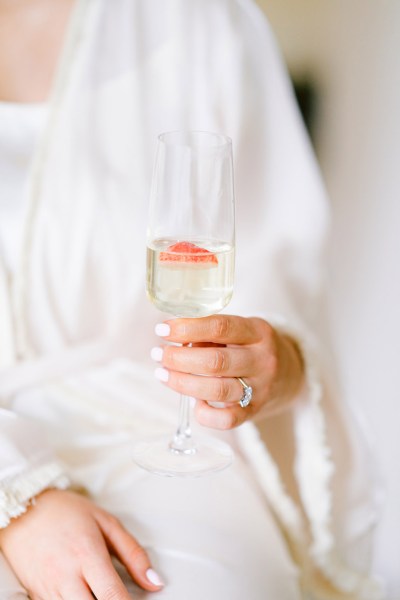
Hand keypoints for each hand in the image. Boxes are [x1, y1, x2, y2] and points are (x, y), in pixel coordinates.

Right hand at [0, 489, 163, 598]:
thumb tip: (154, 580)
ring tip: (100, 592)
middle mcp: (67, 576)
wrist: (24, 509)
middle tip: (118, 595)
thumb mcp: (106, 522)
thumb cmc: (65, 511)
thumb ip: (133, 553)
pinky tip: (83, 594)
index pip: (113, 596)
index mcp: (87, 555)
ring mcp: (49, 588)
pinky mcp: (38, 594)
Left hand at [153, 315, 303, 429]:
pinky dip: (205, 413)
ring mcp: (260, 388)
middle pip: (215, 361)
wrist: (289, 373)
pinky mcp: (255, 412)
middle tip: (158, 355)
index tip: (161, 330)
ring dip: (183, 383)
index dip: (186, 328)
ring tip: (162, 374)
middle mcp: (262, 360)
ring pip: (217, 390)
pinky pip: (227, 420)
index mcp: (258, 332)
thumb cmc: (251, 346)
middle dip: (179, 358)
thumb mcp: (240, 330)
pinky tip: (193, 403)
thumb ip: (211, 334)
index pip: (219, 327)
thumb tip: (173, 339)